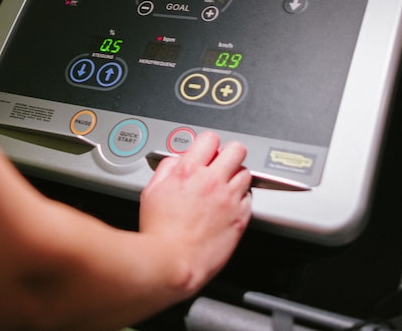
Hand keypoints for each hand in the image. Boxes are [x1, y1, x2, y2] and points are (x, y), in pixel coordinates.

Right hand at [138, 132, 251, 292]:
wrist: (172, 261)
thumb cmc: (159, 232)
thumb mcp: (152, 191)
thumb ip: (167, 169)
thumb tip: (178, 160)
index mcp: (188, 171)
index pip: (209, 139)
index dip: (208, 144)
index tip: (207, 152)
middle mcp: (211, 181)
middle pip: (236, 150)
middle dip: (229, 154)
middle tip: (223, 164)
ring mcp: (228, 199)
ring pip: (246, 172)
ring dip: (236, 176)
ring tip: (225, 187)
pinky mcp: (240, 218)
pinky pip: (250, 198)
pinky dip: (241, 199)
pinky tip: (228, 206)